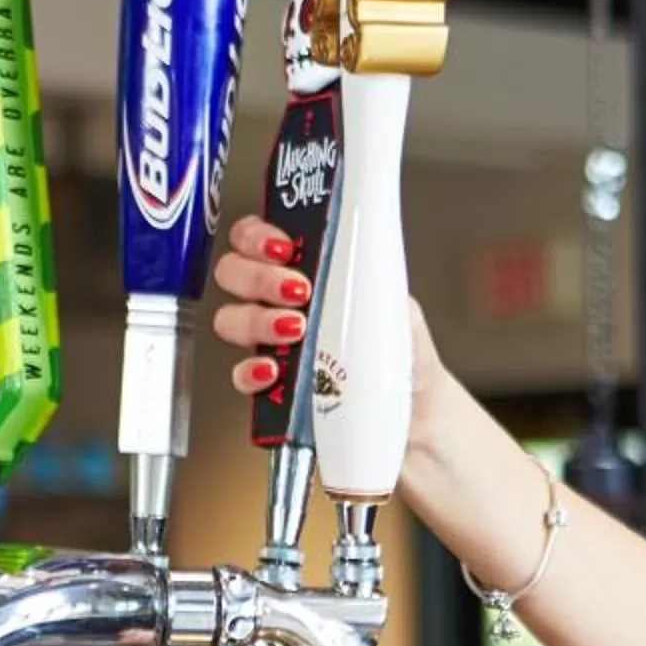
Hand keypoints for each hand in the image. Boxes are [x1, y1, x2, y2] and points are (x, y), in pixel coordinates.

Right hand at [209, 216, 442, 427]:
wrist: (415, 409)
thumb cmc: (402, 351)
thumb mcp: (396, 302)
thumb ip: (374, 275)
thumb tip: (362, 254)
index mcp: (303, 272)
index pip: (254, 238)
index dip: (256, 236)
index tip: (284, 247)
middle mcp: (278, 303)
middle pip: (232, 273)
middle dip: (259, 277)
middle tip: (299, 291)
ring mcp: (270, 344)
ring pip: (230, 319)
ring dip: (258, 320)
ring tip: (297, 329)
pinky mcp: (271, 388)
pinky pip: (241, 375)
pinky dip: (252, 370)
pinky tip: (275, 370)